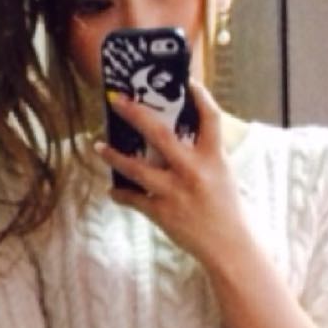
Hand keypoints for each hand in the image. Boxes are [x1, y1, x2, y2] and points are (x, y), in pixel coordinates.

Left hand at [94, 80, 249, 266]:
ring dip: (113, 156)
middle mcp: (193, 171)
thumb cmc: (227, 208)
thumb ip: (204, 154)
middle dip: (134, 113)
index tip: (187, 81)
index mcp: (213, 158)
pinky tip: (114, 190)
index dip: (200, 96)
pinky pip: (133, 199)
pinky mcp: (162, 212)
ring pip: (135, 168)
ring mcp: (175, 192)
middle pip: (159, 133)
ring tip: (99, 146)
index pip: (210, 118)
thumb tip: (178, 135)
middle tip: (116, 100)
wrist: (228, 246)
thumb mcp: (222, 174)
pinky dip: (121, 194)